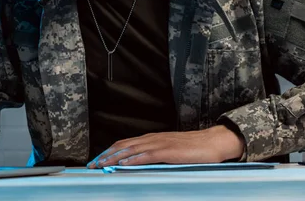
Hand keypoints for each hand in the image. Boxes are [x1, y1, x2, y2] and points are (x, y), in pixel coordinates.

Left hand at [86, 125, 244, 168]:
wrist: (213, 142)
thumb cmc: (194, 149)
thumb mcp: (170, 151)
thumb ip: (155, 156)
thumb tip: (139, 164)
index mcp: (153, 139)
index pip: (125, 143)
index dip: (109, 151)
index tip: (97, 160)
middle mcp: (153, 139)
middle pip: (123, 145)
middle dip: (106, 155)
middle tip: (92, 165)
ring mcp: (161, 144)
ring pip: (131, 149)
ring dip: (114, 157)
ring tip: (101, 165)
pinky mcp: (169, 151)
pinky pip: (148, 155)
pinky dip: (134, 159)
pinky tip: (124, 164)